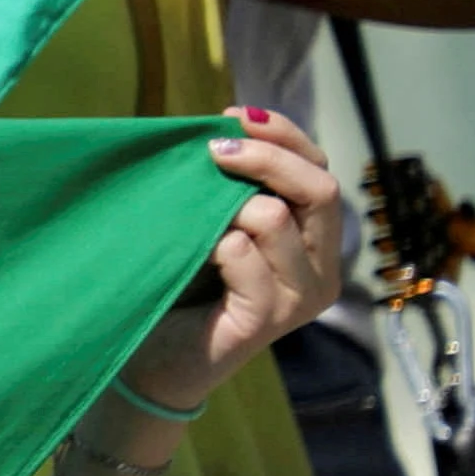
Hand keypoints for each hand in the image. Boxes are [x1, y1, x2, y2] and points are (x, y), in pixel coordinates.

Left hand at [116, 108, 345, 414]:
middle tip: (211, 150)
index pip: (320, 168)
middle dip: (266, 158)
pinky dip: (213, 244)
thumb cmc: (180, 285)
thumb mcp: (212, 224)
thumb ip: (231, 186)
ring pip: (278, 219)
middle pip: (320, 188)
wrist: (152, 361)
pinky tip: (192, 256)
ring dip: (228, 207)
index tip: (234, 114)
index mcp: (314, 239)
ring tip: (193, 221)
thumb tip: (227, 124)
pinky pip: (244, 255)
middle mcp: (321, 268)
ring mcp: (301, 298)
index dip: (284, 134)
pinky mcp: (267, 320)